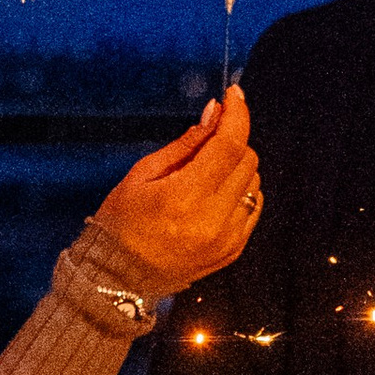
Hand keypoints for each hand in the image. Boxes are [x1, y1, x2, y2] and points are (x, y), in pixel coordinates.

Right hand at [93, 88, 261, 292]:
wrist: (119, 280)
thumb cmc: (122, 221)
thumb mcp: (143, 174)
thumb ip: (185, 144)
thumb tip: (215, 113)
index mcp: (185, 197)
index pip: (229, 146)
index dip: (236, 115)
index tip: (234, 95)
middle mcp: (213, 220)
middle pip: (247, 161)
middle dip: (232, 140)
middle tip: (209, 138)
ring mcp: (227, 239)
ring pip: (254, 183)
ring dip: (237, 167)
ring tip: (207, 171)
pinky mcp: (233, 250)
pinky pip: (253, 208)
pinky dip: (241, 192)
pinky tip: (217, 192)